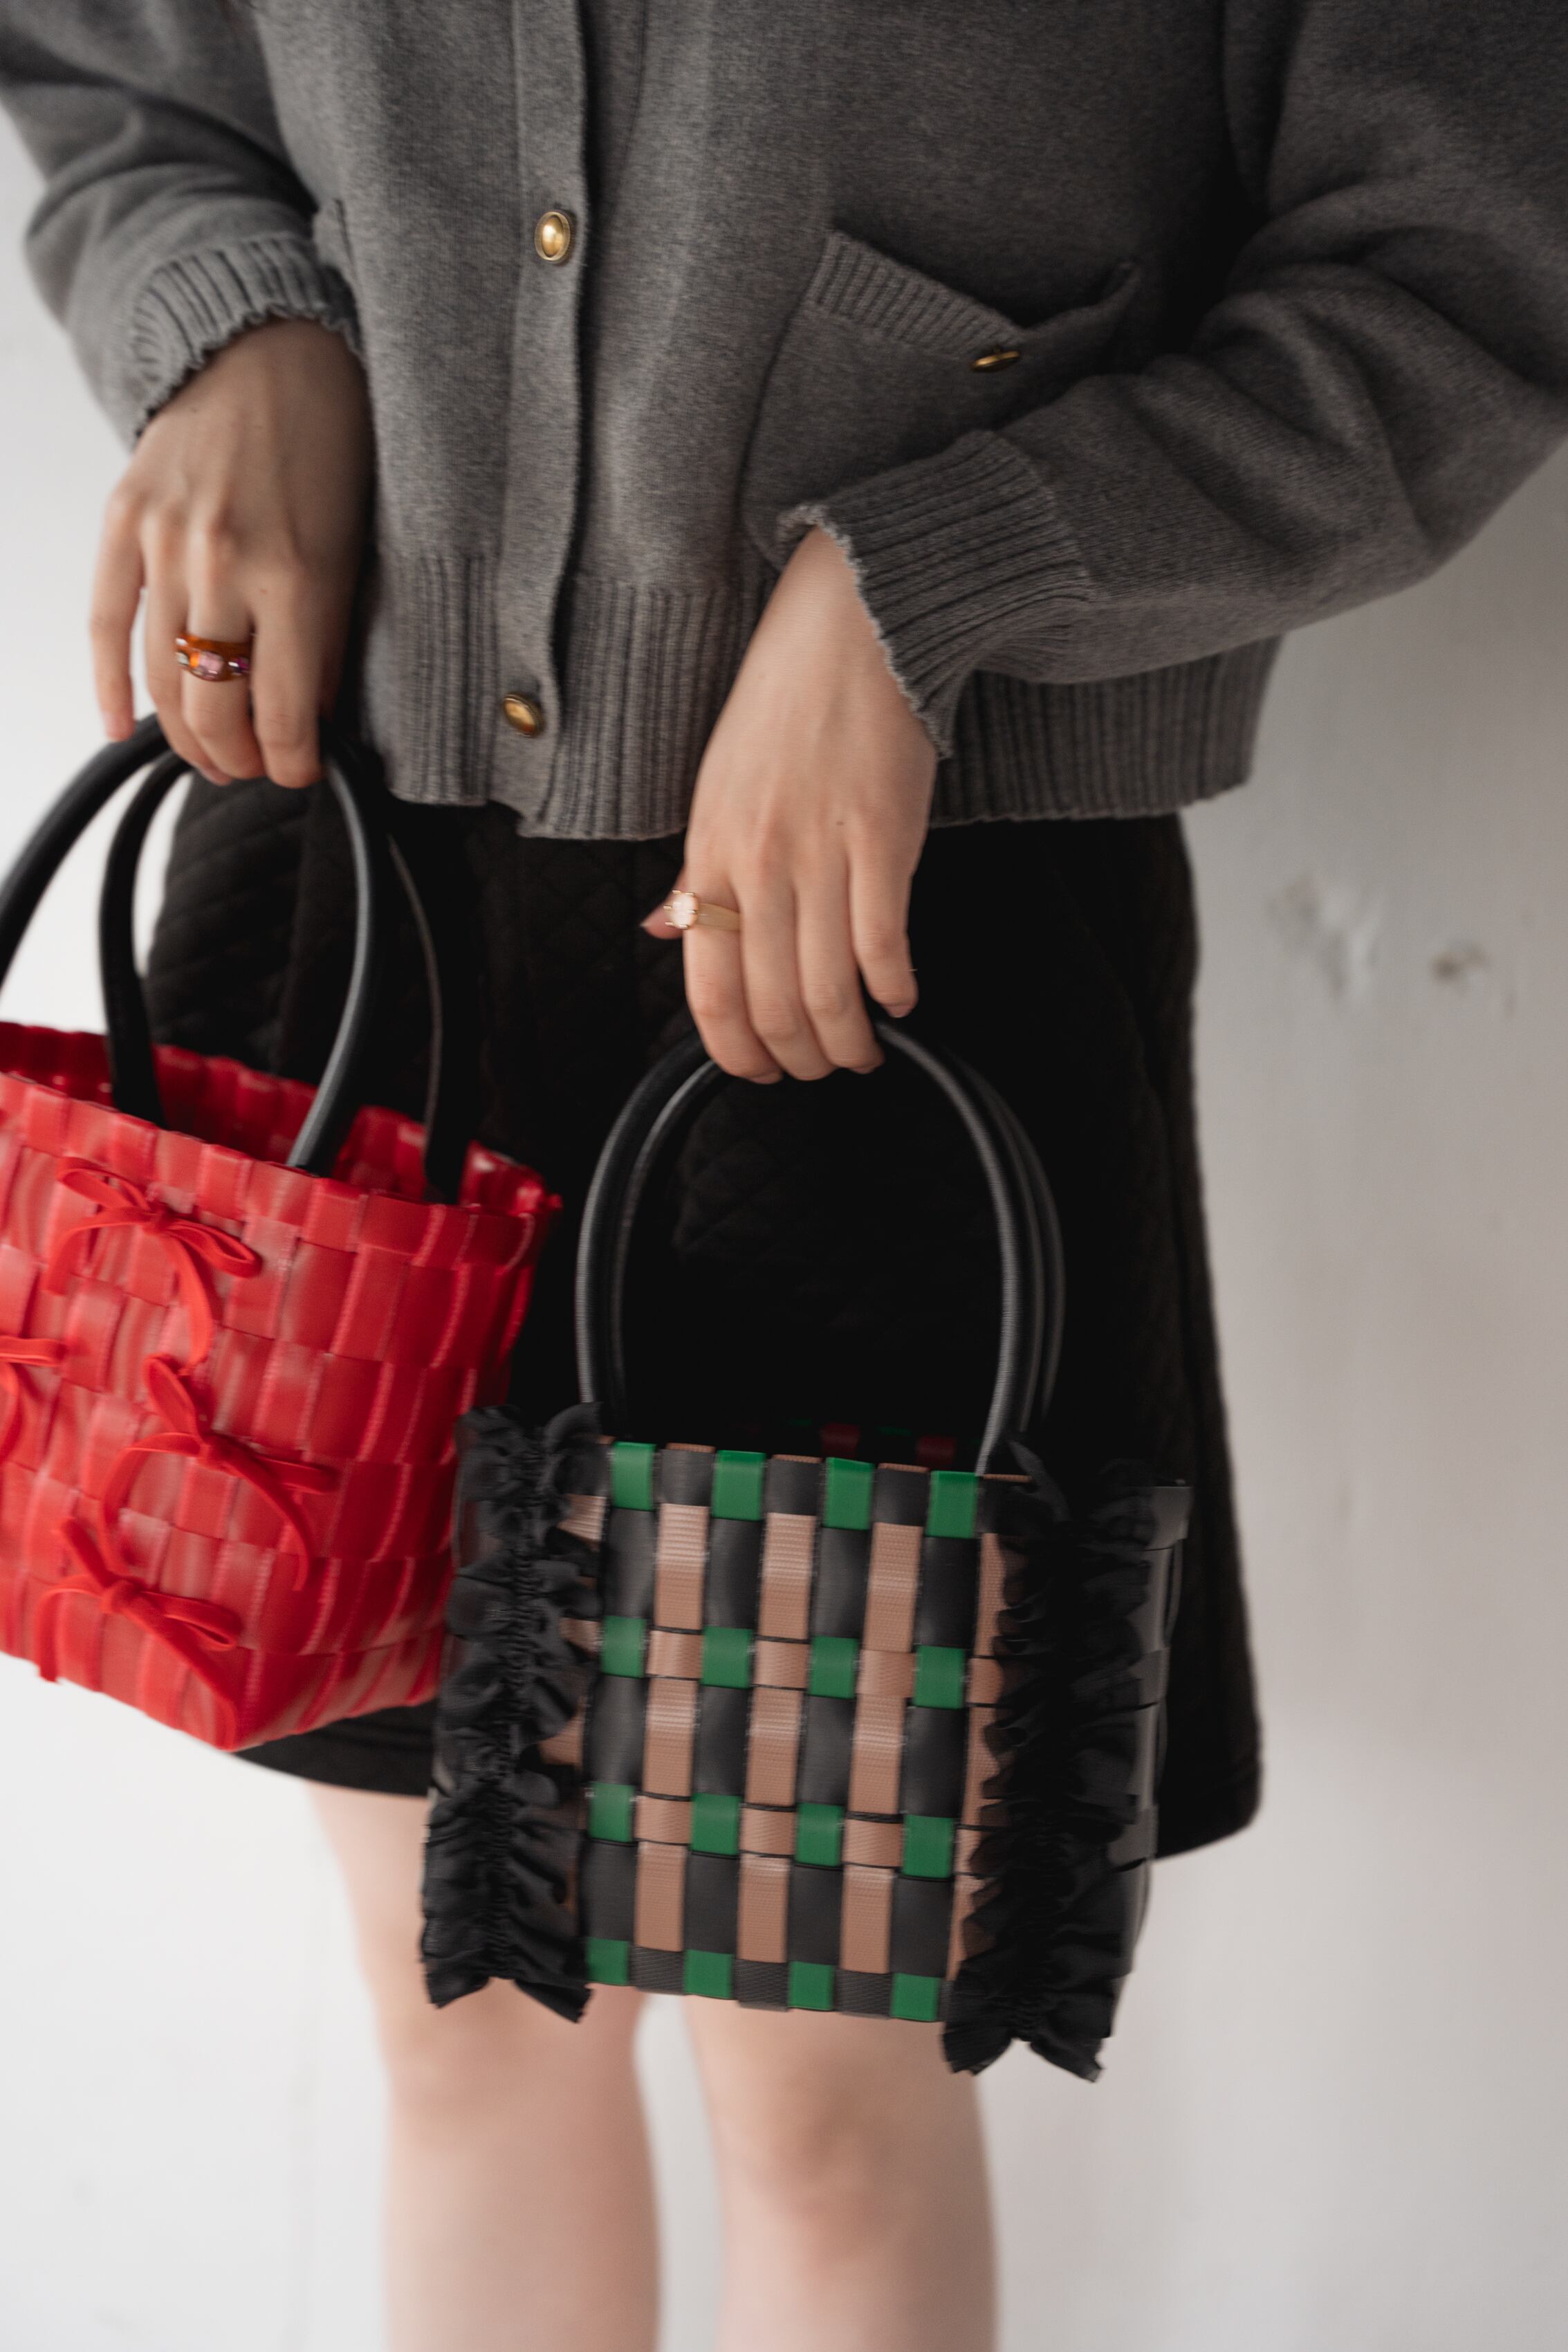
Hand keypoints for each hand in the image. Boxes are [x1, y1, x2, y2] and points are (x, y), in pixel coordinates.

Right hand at [91, 317, 372, 785]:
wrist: (265, 348)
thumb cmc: (325, 442)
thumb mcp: (351, 548)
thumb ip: (327, 638)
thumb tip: (307, 717)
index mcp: (295, 575)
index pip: (284, 712)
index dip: (291, 762)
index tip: (300, 772)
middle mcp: (224, 565)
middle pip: (215, 706)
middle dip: (236, 757)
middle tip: (251, 768)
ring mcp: (165, 542)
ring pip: (161, 677)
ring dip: (185, 733)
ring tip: (210, 752)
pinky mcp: (123, 520)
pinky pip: (105, 623)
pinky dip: (112, 685)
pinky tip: (123, 727)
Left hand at [644, 524, 937, 1079]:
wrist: (850, 633)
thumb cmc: (785, 705)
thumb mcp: (716, 789)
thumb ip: (698, 870)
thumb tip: (667, 928)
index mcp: (712, 852)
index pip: (709, 988)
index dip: (734, 1049)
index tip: (758, 1070)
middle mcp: (760, 862)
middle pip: (773, 1003)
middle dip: (799, 1058)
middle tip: (820, 1068)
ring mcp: (821, 853)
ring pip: (829, 991)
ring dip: (850, 1040)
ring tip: (864, 1049)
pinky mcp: (883, 840)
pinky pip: (884, 945)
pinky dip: (895, 989)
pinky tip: (901, 999)